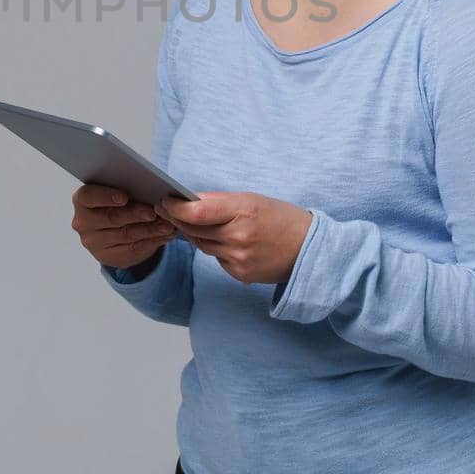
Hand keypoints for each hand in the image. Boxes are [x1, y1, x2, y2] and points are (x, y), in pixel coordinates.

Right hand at [71, 183, 178, 270]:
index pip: (88, 196)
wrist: (111, 230)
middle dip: (135, 214)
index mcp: (82, 200)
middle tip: (154, 212)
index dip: (106, 196)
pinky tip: (164, 236)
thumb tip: (150, 188)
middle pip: (111, 217)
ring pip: (126, 235)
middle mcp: (83, 222)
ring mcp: (94, 242)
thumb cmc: (116, 203)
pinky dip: (152, 241)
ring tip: (167, 225)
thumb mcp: (116, 192)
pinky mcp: (108, 257)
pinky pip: (133, 249)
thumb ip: (126, 188)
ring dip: (149, 230)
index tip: (124, 197)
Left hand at [155, 191, 312, 285]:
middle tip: (167, 209)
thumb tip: (190, 201)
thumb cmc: (281, 218)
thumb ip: (220, 202)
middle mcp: (238, 236)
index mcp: (242, 211)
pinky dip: (214, 248)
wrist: (309, 249)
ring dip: (194, 234)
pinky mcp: (239, 273)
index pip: (195, 211)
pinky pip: (216, 259)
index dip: (175, 207)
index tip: (165, 200)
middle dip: (177, 218)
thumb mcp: (252, 200)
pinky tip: (221, 240)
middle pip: (193, 229)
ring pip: (201, 245)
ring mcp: (238, 258)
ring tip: (190, 222)